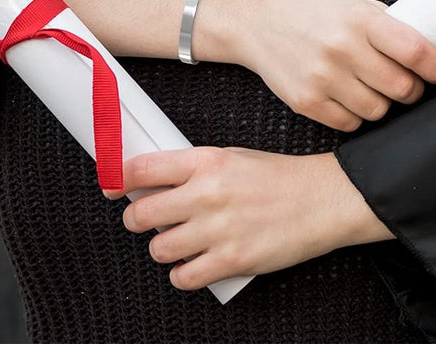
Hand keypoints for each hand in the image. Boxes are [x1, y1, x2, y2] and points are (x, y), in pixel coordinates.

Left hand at [109, 147, 391, 289]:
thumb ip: (194, 170)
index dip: (118, 179)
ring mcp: (218, 229)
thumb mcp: (234, 157)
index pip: (143, 168)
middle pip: (141, 215)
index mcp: (207, 160)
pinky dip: (183, 274)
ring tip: (181, 242)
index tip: (111, 186)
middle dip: (138, 220)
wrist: (323, 199)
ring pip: (158, 249)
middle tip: (146, 220)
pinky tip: (194, 263)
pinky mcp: (231, 260)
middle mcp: (207, 193)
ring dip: (164, 248)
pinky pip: (183, 277)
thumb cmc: (280, 178)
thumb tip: (153, 183)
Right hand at [204, 0, 435, 131]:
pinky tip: (347, 95)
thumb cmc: (312, 11)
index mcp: (361, 19)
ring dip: (382, 103)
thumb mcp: (352, 4)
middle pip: (402, 88)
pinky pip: (349, 124)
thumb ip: (387, 24)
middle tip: (406, 82)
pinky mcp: (306, 102)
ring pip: (378, 111)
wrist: (257, 20)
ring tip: (371, 87)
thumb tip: (428, 47)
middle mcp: (342, 48)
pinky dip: (355, 115)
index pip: (415, 52)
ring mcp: (322, 78)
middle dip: (412, 89)